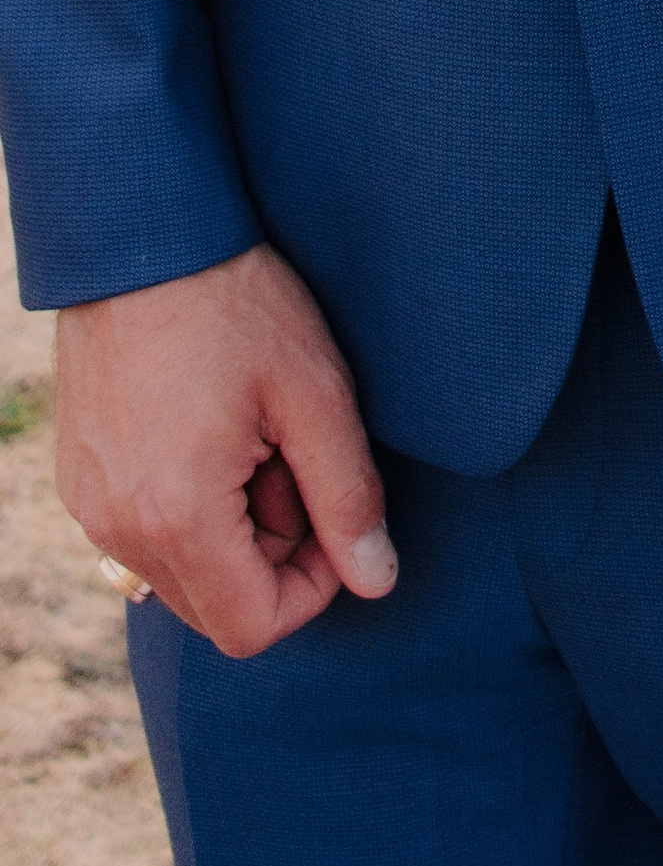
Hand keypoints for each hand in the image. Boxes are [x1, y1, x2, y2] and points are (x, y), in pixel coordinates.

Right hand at [54, 242, 397, 658]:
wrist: (145, 238)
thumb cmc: (236, 305)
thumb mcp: (316, 394)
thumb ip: (348, 497)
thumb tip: (377, 581)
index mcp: (178, 516)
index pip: (251, 628)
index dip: (310, 589)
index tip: (332, 515)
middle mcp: (119, 528)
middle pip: (214, 607)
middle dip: (271, 555)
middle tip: (291, 460)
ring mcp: (91, 507)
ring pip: (180, 572)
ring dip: (231, 530)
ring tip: (253, 438)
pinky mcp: (81, 480)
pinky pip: (144, 532)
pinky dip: (188, 506)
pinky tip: (211, 430)